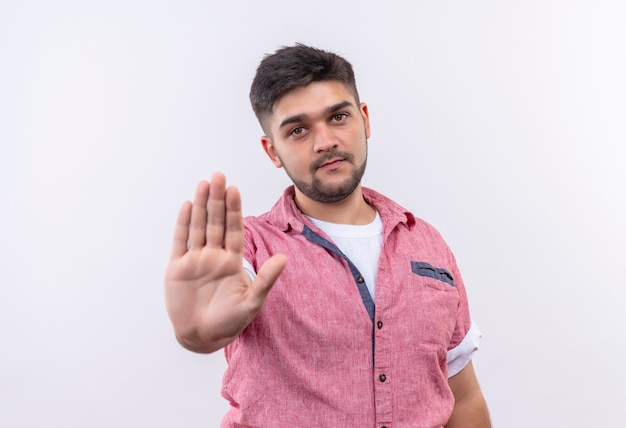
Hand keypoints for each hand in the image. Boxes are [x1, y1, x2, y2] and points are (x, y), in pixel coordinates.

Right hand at [164, 172, 286, 352]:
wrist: (202, 337)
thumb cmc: (230, 322)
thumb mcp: (252, 302)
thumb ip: (266, 280)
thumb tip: (284, 258)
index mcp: (232, 261)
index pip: (234, 229)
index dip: (234, 210)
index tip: (235, 189)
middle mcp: (214, 256)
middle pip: (216, 222)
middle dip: (217, 200)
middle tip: (219, 176)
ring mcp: (195, 260)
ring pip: (198, 227)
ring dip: (200, 206)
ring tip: (203, 184)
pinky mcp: (177, 268)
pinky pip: (180, 241)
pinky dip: (183, 224)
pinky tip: (186, 206)